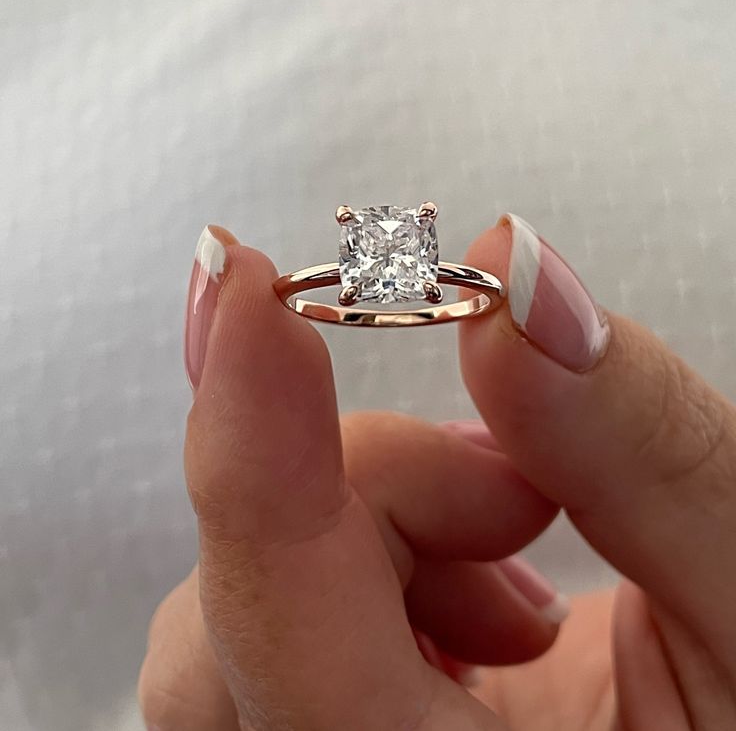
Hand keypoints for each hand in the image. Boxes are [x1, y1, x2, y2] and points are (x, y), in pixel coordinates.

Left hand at [138, 216, 735, 729]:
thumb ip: (642, 448)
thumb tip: (518, 286)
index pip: (283, 628)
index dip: (250, 444)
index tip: (245, 295)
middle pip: (238, 601)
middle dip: (377, 491)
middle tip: (519, 492)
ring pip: (254, 582)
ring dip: (390, 517)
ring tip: (525, 543)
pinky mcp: (337, 700)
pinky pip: (291, 587)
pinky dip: (385, 535)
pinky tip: (486, 580)